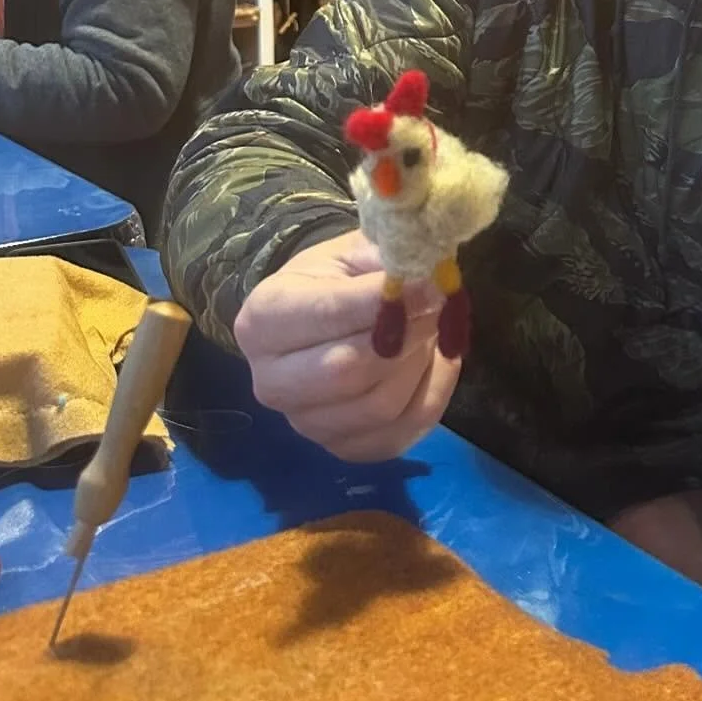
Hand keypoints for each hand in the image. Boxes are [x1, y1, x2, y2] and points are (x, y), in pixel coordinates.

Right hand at [234, 229, 458, 461]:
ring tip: (430, 328)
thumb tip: (426, 277)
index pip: (325, 315)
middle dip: (406, 335)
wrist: (323, 319)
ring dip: (420, 362)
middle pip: (347, 371)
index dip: (382, 301)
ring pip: (381, 405)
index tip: (429, 282)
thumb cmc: (336, 279)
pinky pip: (405, 428)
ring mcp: (306, 424)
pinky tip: (433, 360)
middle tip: (439, 303)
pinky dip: (433, 391)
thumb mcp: (352, 251)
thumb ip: (385, 261)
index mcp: (262, 321)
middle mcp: (271, 382)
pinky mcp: (345, 448)